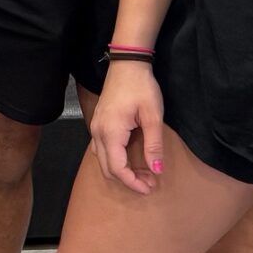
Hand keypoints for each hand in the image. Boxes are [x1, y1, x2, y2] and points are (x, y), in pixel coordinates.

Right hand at [91, 61, 165, 194]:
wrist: (127, 64)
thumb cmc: (142, 88)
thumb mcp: (152, 116)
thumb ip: (153, 145)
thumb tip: (157, 170)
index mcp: (111, 133)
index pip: (118, 169)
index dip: (133, 183)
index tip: (150, 188)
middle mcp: (98, 133)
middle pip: (108, 168)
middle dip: (128, 180)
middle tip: (150, 182)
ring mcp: (95, 128)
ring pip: (103, 160)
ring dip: (121, 171)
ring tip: (143, 172)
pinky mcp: (98, 123)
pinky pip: (101, 150)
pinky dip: (115, 160)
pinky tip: (130, 157)